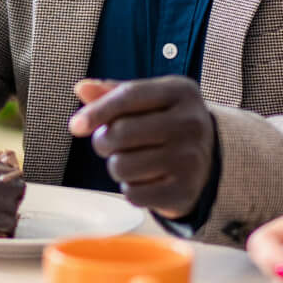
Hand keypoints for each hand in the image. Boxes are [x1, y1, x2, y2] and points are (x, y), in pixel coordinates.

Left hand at [67, 77, 214, 218]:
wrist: (207, 160)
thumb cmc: (167, 124)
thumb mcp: (149, 100)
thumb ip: (113, 93)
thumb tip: (81, 87)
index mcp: (180, 92)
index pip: (129, 96)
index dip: (97, 111)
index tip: (75, 126)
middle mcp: (190, 123)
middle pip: (120, 132)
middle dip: (104, 141)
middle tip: (111, 144)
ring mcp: (190, 158)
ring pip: (122, 166)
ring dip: (117, 166)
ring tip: (132, 161)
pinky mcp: (184, 190)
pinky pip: (133, 194)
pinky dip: (131, 189)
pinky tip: (145, 180)